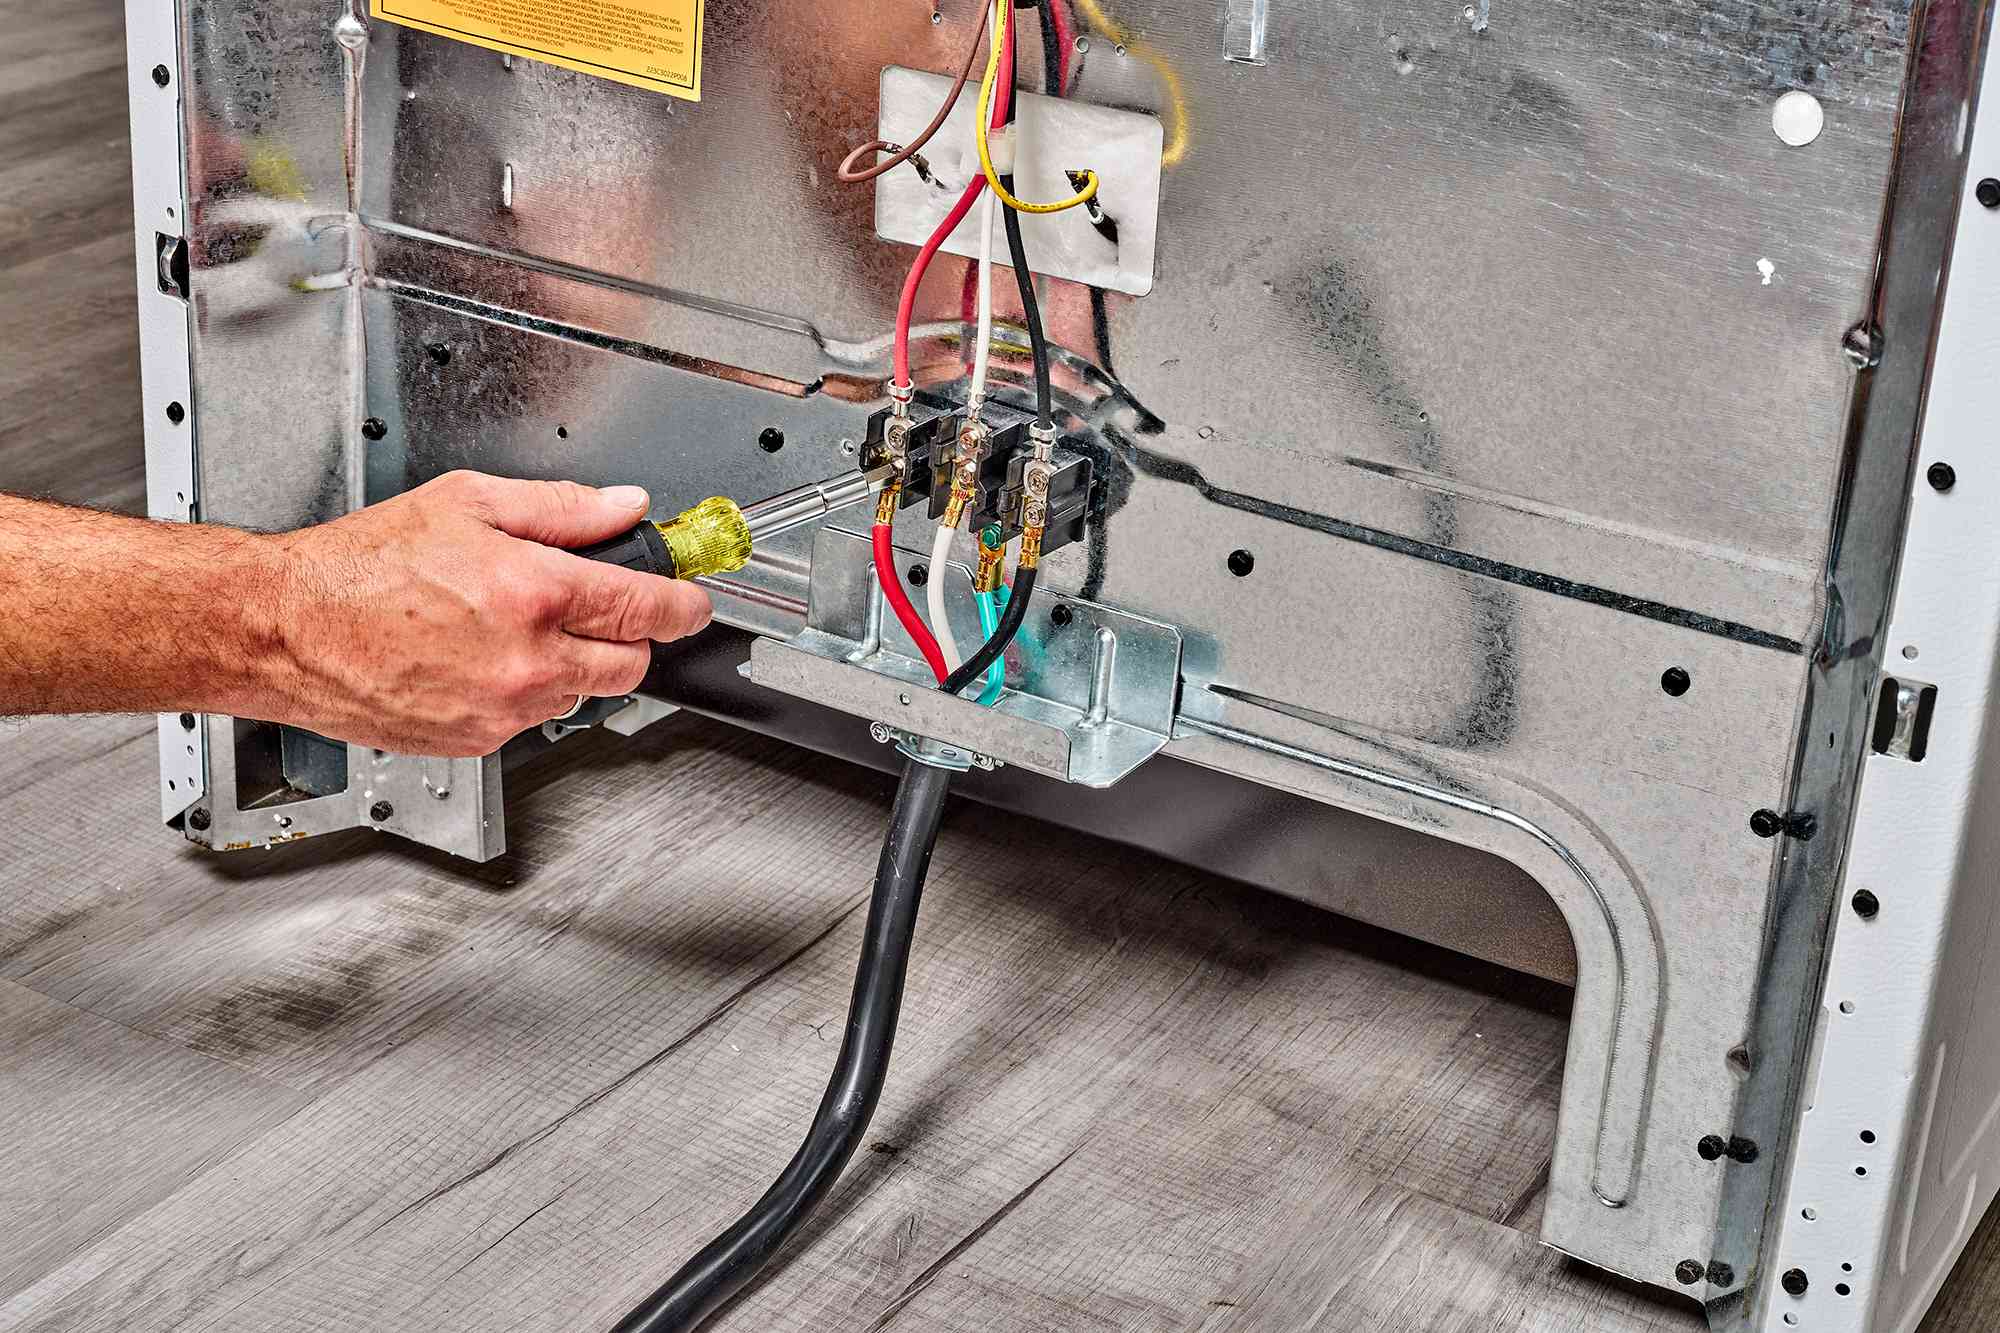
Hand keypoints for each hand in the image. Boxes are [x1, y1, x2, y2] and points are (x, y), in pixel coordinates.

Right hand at [256, 471, 711, 756]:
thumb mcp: (469, 502)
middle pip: (630, 665)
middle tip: (598, 609)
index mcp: (535, 594)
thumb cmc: (361, 565)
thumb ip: (563, 509)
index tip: (693, 602)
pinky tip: (477, 657)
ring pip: (579, 694)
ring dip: (568, 665)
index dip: (682, 604)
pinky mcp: (477, 742)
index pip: (648, 608)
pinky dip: (522, 691)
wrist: (287, 628)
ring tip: (509, 626)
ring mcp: (504, 709)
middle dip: (627, 637)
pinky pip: (529, 718)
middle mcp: (528, 662)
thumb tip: (624, 506)